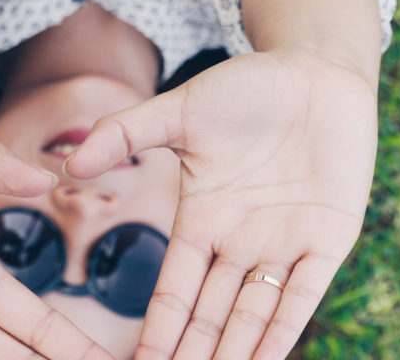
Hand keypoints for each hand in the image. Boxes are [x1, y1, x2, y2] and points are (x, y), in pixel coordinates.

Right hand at [64, 49, 377, 358]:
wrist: (317, 69)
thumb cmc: (249, 86)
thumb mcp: (181, 110)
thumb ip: (126, 132)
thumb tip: (71, 162)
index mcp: (202, 218)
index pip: (174, 291)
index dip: (159, 331)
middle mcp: (240, 241)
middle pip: (211, 316)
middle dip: (193, 356)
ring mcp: (285, 242)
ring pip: (253, 314)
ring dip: (235, 355)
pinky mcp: (329, 238)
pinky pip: (303, 297)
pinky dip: (284, 333)